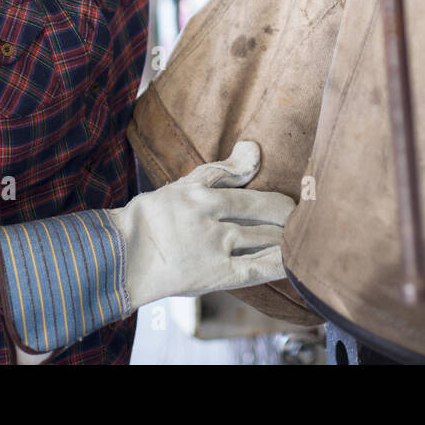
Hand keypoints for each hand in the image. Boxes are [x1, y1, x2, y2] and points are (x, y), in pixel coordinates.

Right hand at [108, 141, 293, 308]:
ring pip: (263, 238)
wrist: (120, 259)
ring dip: (285, 236)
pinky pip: (255, 269)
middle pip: (262, 212)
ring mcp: (214, 248)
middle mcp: (210, 220)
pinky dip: (278, 264)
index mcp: (201, 195)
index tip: (295, 201)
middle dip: (287, 214)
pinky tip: (292, 262)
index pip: (249, 191)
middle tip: (304, 215)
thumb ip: (222, 170)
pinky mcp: (215, 275)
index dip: (278, 199)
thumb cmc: (152, 220)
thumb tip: (254, 149)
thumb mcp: (183, 185)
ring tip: (300, 235)